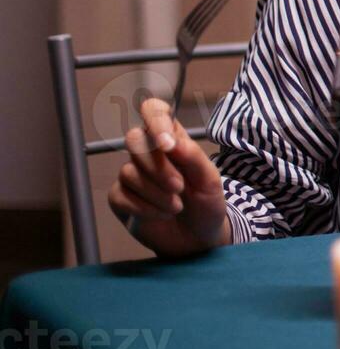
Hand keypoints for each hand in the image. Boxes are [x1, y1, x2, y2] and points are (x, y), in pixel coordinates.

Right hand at [106, 97, 230, 258]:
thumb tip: (168, 140)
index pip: (154, 110)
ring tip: (177, 206)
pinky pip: (120, 195)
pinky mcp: (121, 198)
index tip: (166, 143)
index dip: (155, 119)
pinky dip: (144, 207)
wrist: (198, 238)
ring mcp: (132, 175)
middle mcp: (149, 152)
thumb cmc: (207, 202)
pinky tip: (162, 214)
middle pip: (134, 139)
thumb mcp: (209, 179)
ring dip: (156, 193)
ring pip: (128, 171)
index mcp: (173, 138)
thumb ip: (192, 156)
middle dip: (157, 167)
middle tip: (179, 187)